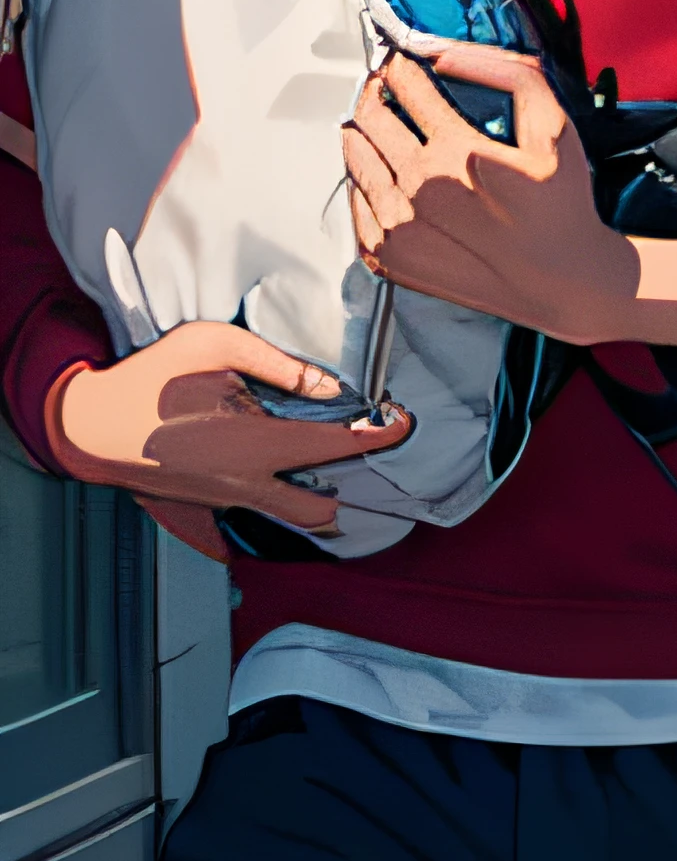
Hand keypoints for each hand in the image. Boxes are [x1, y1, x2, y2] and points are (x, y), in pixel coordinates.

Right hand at [46, 321, 413, 549]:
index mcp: (258, 446)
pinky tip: (277, 464)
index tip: (404, 422)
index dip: (380, 436)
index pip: (339, 447)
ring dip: (314, 495)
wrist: (88, 425)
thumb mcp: (214, 346)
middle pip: (320, 510)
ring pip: (288, 514)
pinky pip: (256, 507)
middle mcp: (247, 484)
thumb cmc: (149, 379)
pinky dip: (277, 494)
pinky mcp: (206, 504)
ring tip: (323, 458)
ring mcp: (225, 500)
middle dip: (349, 487)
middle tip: (358, 448)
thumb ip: (278, 365)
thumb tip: (327, 387)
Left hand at [342, 46, 676, 348]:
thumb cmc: (561, 203)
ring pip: (355, 158)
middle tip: (382, 87)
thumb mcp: (554, 125)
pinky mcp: (390, 257)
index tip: (400, 63)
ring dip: (361, 132)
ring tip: (373, 125)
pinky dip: (360, 181)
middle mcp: (419, 188)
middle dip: (375, 93)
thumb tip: (444, 56)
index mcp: (456, 151)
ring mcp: (400, 226)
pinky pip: (355, 204)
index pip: (405, 86)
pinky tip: (379, 173)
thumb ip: (509, 74)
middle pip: (370, 117)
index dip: (399, 67)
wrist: (562, 281)